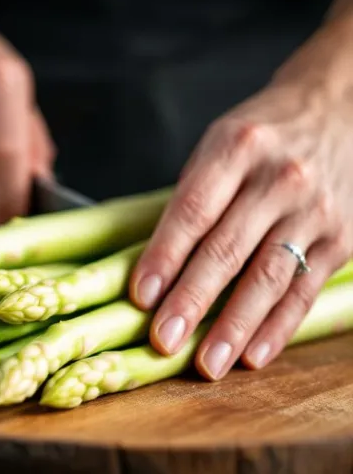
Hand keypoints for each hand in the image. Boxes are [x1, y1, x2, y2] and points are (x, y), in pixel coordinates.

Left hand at [129, 78, 352, 380]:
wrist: (341, 109)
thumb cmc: (262, 136)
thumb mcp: (219, 144)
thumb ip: (191, 197)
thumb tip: (154, 267)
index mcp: (237, 149)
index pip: (192, 211)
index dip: (164, 257)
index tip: (140, 295)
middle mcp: (280, 179)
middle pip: (227, 249)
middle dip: (192, 301)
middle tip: (162, 341)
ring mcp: (315, 210)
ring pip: (269, 277)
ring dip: (234, 326)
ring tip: (207, 364)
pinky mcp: (342, 238)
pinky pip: (304, 290)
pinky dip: (277, 327)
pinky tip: (253, 355)